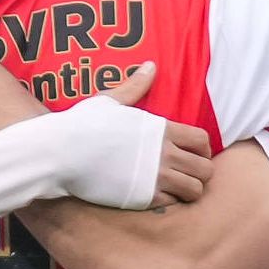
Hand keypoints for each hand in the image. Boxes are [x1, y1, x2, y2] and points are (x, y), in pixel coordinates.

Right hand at [48, 95, 212, 209]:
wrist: (63, 153)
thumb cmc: (83, 124)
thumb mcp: (111, 101)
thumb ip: (135, 86)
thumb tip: (150, 65)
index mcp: (161, 129)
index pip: (202, 141)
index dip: (204, 150)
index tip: (194, 154)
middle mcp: (164, 154)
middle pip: (205, 169)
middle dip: (200, 172)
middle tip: (188, 174)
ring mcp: (155, 177)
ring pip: (195, 190)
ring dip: (189, 190)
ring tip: (177, 189)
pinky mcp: (144, 198)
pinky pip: (173, 203)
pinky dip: (171, 202)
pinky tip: (158, 196)